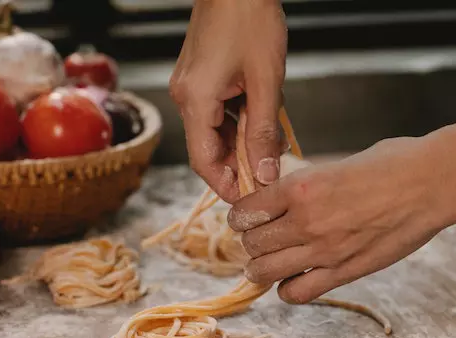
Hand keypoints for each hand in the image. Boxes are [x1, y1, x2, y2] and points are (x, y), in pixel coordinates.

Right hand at [170, 0, 286, 202]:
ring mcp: (191, 86)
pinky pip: (217, 113)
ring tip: (270, 150)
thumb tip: (264, 172)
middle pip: (208, 149)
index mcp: (195, 100)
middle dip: (237, 166)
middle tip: (267, 176)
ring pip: (214, 132)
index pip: (204, 160)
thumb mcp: (266, 81)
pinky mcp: (199, 77)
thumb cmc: (251, 20)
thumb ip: (264, 131)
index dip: (226, 185)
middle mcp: (185, 96)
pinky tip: (261, 124)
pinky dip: (238, 124)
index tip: (249, 199)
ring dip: (241, 144)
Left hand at [228, 136, 455, 303]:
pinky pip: (297, 293)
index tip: (246, 218)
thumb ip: (305, 186)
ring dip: (261, 268)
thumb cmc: (391, 164)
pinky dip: (287, 289)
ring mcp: (324, 250)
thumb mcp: (335, 165)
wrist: (433, 182)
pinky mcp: (345, 272)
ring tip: (267, 263)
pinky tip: (294, 279)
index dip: (240, 216)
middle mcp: (305, 220)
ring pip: (265, 271)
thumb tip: (282, 199)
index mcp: (300, 187)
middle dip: (250, 241)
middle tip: (258, 239)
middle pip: (252, 243)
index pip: (245, 210)